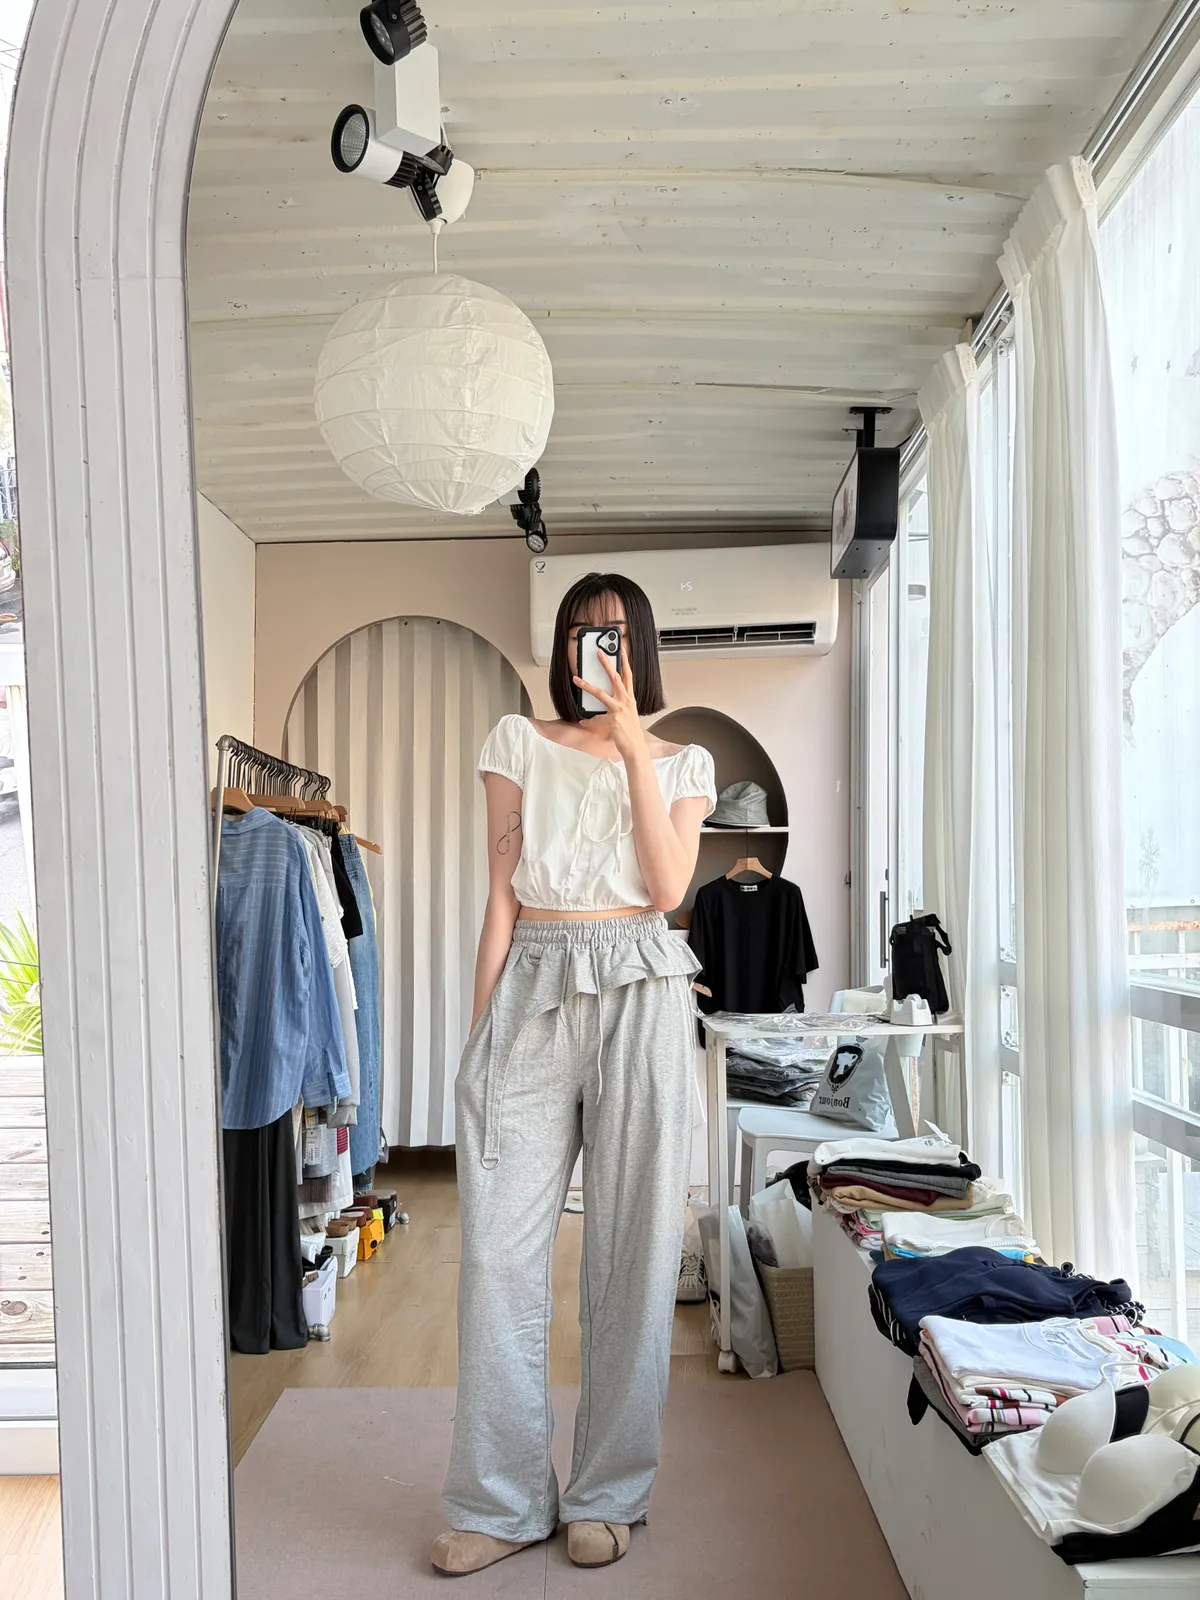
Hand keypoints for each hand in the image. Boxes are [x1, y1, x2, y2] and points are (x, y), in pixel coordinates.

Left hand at [573, 646, 647, 761]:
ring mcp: (619, 709)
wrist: (635, 747)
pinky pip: (596, 717)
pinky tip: (582, 722)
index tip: (621, 651)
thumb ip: (616, 708)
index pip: (628, 676)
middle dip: (607, 663)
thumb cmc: (631, 732)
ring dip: (587, 685)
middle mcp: (626, 701)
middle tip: (599, 652)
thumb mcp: (626, 716)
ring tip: (577, 678)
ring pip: (601, 693)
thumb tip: (605, 704)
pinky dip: (588, 720)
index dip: (625, 662)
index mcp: (630, 699)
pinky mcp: (613, 718)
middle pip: (615, 677)